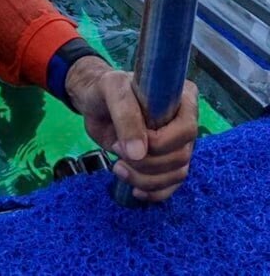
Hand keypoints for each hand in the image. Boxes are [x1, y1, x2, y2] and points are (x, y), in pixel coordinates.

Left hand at [66, 57, 197, 201]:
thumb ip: (126, 116)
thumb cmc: (107, 90)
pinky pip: (171, 186)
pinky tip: (135, 190)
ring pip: (176, 175)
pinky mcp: (166, 163)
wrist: (95, 102)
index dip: (160, 142)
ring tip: (118, 168)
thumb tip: (138, 154)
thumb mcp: (113, 91)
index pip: (186, 130)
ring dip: (145, 179)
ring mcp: (178, 145)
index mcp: (183, 99)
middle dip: (146, 162)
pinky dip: (154, 192)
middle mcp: (185, 124)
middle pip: (180, 157)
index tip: (129, 141)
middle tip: (117, 151)